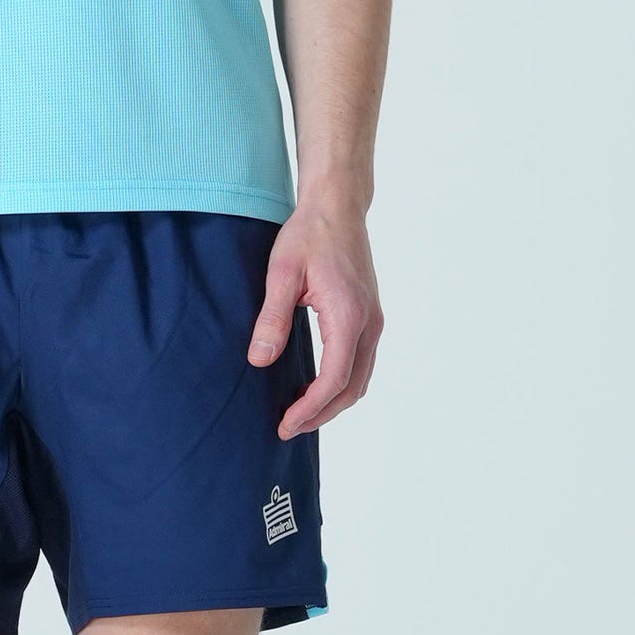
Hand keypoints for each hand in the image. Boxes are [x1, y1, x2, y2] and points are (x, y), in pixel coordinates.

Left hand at [249, 202, 383, 438]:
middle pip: (351, 389)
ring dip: (332, 404)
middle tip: (287, 428)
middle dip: (320, 414)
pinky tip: (315, 389)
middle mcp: (369, 323)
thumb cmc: (309, 234)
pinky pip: (361, 365)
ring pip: (360, 380)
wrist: (337, 207)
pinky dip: (341, 386)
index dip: (310, 409)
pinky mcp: (370, 318)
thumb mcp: (281, 273)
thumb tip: (259, 361)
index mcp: (348, 315)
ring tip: (300, 415)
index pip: (334, 379)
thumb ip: (272, 318)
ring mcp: (374, 322)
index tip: (285, 425)